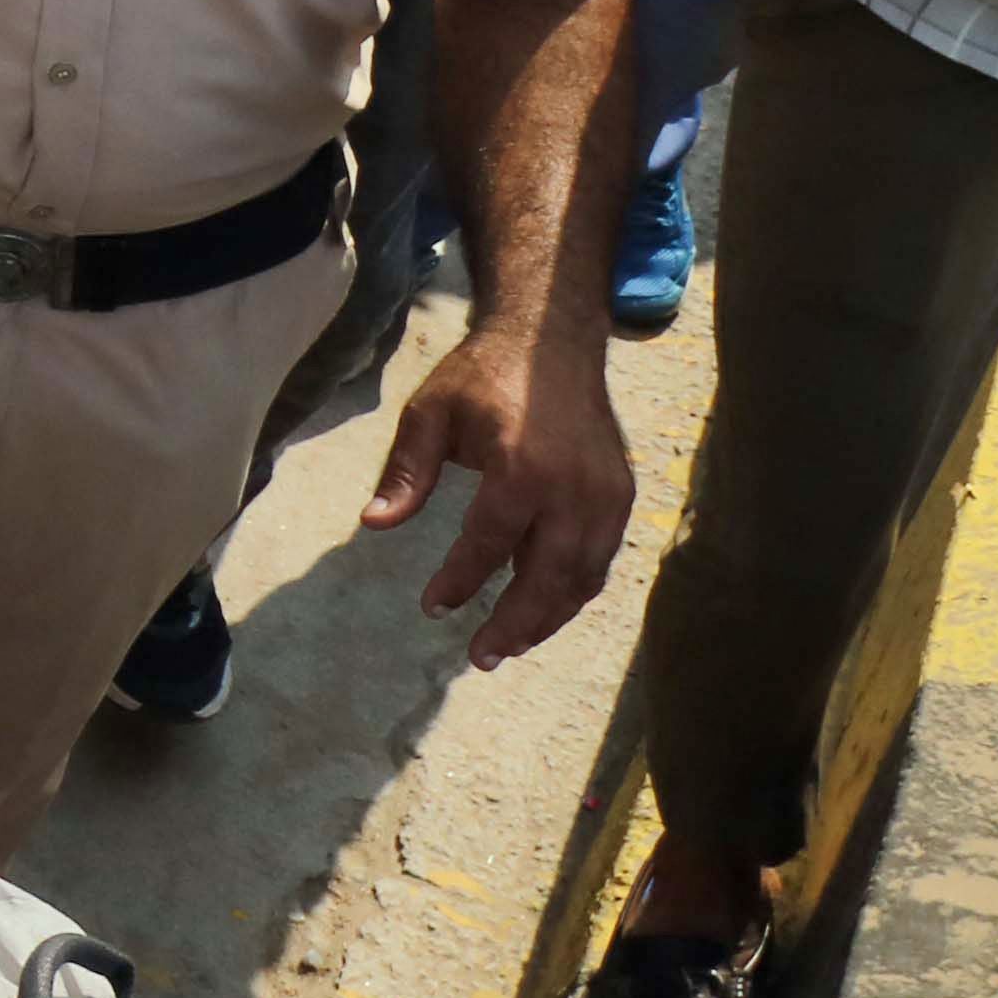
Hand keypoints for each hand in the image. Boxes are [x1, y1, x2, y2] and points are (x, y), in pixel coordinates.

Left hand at [365, 308, 631, 664]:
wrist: (554, 341)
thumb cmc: (483, 376)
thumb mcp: (431, 412)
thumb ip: (407, 471)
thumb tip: (374, 523)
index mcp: (521, 468)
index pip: (489, 545)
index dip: (459, 581)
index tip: (432, 607)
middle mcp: (574, 490)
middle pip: (548, 578)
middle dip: (514, 624)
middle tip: (480, 657)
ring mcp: (606, 496)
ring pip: (582, 578)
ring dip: (548, 619)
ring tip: (508, 645)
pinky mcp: (622, 496)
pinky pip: (601, 560)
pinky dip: (574, 591)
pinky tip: (544, 609)